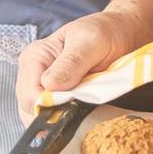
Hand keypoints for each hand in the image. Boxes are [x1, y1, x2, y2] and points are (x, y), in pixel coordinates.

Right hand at [13, 10, 143, 121]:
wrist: (122, 33)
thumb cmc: (107, 31)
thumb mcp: (92, 41)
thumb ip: (72, 62)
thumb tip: (50, 85)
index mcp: (35, 57)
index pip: (29, 96)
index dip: (49, 108)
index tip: (74, 108)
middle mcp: (34, 75)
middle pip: (32, 111)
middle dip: (54, 117)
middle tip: (84, 110)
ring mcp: (45, 88)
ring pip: (42, 118)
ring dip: (62, 121)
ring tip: (85, 112)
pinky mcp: (58, 98)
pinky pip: (55, 118)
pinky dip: (67, 122)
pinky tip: (83, 117)